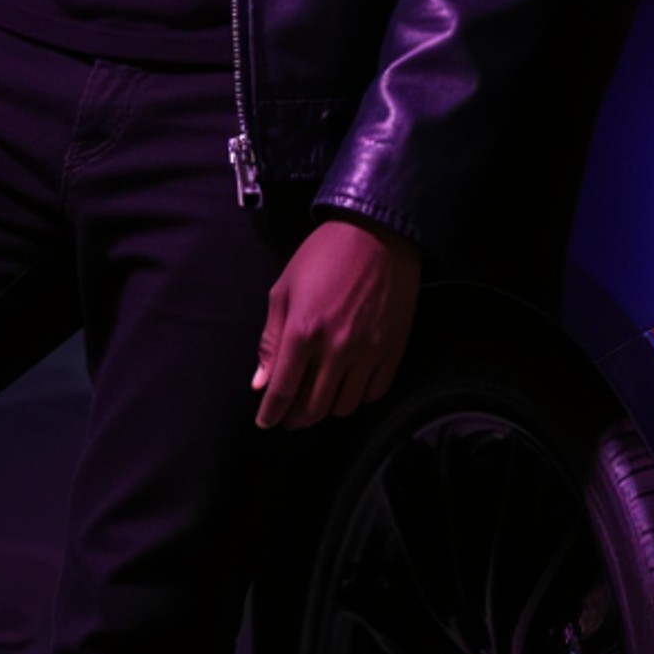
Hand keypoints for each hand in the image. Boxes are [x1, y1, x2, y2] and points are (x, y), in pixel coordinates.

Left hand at [253, 218, 421, 429]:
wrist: (378, 233)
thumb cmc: (324, 255)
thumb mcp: (284, 288)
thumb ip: (271, 339)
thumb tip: (261, 382)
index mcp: (303, 331)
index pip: (282, 391)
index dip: (270, 413)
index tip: (266, 420)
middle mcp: (336, 348)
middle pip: (312, 408)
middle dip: (295, 418)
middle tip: (288, 416)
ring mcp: (368, 352)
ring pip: (343, 406)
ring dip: (326, 410)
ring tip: (316, 398)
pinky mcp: (392, 351)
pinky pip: (373, 394)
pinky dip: (357, 397)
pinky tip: (347, 386)